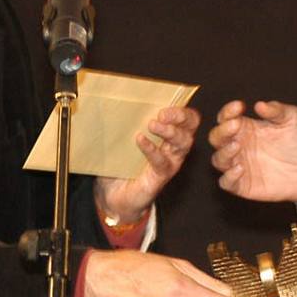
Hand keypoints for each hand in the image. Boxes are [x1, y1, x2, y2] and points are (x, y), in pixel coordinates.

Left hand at [95, 106, 200, 222]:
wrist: (113, 195)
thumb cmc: (120, 163)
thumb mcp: (122, 139)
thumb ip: (123, 122)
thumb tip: (107, 101)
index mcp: (168, 134)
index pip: (187, 118)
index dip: (181, 110)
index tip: (164, 105)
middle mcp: (174, 147)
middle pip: (190, 128)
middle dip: (179, 117)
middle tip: (161, 115)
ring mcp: (170, 162)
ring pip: (183, 144)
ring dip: (170, 132)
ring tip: (152, 125)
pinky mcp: (161, 177)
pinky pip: (162, 162)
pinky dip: (152, 149)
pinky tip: (140, 140)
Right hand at [208, 100, 296, 205]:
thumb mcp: (291, 120)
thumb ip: (277, 110)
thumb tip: (259, 104)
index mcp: (245, 128)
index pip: (226, 117)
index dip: (228, 111)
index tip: (239, 106)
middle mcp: (238, 145)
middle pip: (216, 137)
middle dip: (222, 130)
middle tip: (235, 125)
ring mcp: (238, 165)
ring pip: (218, 159)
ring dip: (224, 152)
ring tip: (236, 146)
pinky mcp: (242, 185)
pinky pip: (225, 182)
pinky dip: (228, 176)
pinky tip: (240, 169)